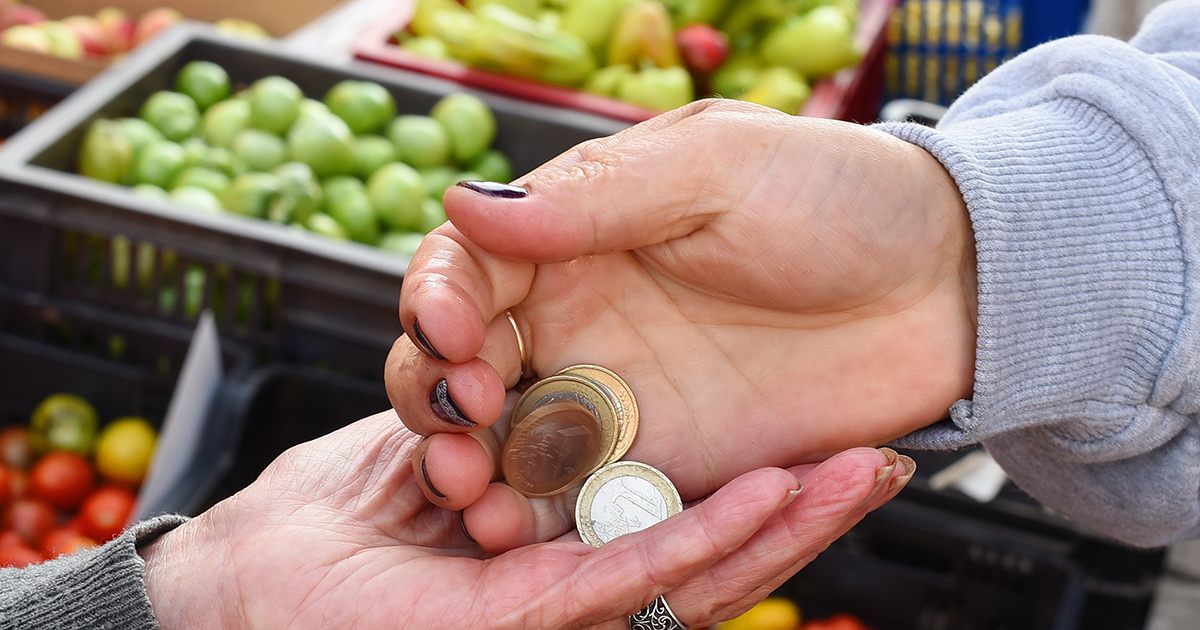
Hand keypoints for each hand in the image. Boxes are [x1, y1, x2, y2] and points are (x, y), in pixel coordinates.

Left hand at [137, 410, 910, 628]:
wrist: (244, 585)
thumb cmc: (326, 523)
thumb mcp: (434, 445)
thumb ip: (504, 424)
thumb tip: (552, 384)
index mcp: (560, 539)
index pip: (680, 516)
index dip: (759, 487)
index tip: (821, 439)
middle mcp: (575, 578)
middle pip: (713, 547)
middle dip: (804, 506)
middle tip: (886, 458)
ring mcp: (561, 606)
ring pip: (698, 570)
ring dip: (787, 523)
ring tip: (869, 472)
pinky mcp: (532, 618)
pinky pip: (634, 573)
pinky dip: (708, 535)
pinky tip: (776, 493)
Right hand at [386, 99, 968, 550]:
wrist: (949, 288)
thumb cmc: (841, 199)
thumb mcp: (717, 169)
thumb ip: (595, 195)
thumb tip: (470, 205)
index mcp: (580, 233)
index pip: (470, 264)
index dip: (439, 296)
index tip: (448, 325)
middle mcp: (582, 318)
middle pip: (469, 360)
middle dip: (440, 389)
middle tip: (460, 411)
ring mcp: (617, 396)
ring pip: (509, 437)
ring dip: (476, 463)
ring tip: (471, 487)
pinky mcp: (663, 462)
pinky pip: (583, 497)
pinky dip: (541, 513)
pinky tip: (518, 521)